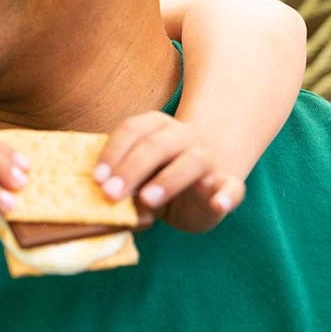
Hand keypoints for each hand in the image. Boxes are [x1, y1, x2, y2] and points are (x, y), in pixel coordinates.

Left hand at [92, 111, 245, 232]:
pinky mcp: (228, 183)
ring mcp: (208, 158)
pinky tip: (218, 204)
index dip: (113, 152)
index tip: (96, 178)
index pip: (132, 130)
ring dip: (168, 180)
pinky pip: (233, 186)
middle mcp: (183, 136)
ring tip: (147, 200)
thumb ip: (121, 182)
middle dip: (131, 168)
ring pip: (192, 160)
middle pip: (156, 144)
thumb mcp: (137, 177)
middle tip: (111, 193)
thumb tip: (97, 199)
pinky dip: (227, 195)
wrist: (202, 183)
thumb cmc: (157, 177)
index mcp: (156, 127)